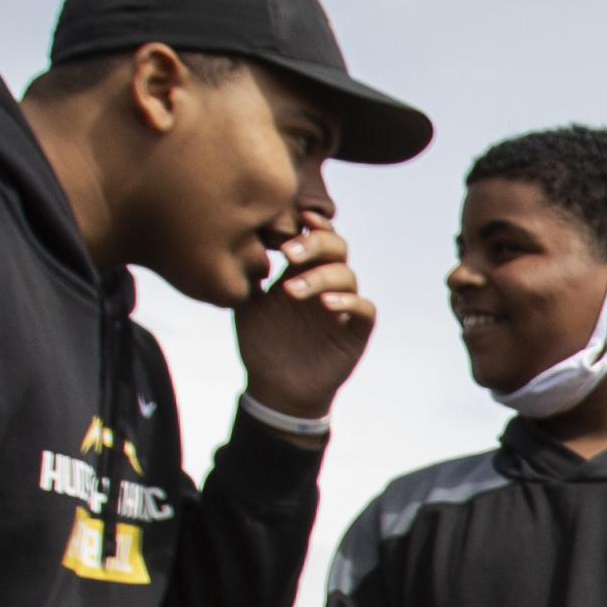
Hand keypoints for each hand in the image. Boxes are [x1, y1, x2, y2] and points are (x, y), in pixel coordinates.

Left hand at [235, 225, 379, 419]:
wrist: (275, 388)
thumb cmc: (262, 343)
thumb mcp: (246, 304)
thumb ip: (247, 274)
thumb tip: (242, 241)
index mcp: (301, 272)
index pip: (315, 236)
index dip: (312, 224)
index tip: (295, 219)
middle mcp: (325, 284)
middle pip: (337, 247)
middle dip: (316, 243)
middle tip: (288, 253)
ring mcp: (341, 307)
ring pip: (347, 275)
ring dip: (321, 276)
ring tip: (292, 291)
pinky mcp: (355, 332)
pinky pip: (365, 309)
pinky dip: (349, 301)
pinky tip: (326, 304)